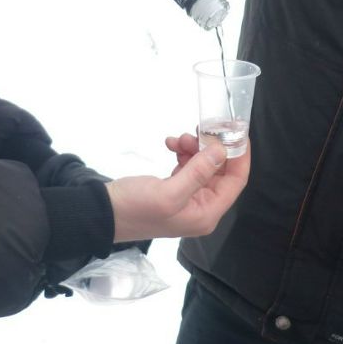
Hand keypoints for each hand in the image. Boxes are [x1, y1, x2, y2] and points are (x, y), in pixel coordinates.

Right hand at [105, 134, 248, 241]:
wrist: (102, 214)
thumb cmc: (135, 208)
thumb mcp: (169, 192)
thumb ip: (199, 172)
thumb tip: (222, 151)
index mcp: (207, 213)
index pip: (236, 181)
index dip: (240, 155)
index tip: (236, 131)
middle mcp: (202, 207)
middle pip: (221, 171)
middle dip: (212, 148)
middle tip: (200, 129)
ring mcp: (188, 199)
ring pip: (203, 165)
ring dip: (194, 148)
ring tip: (179, 138)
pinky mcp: (174, 190)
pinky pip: (188, 167)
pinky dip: (183, 153)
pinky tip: (171, 144)